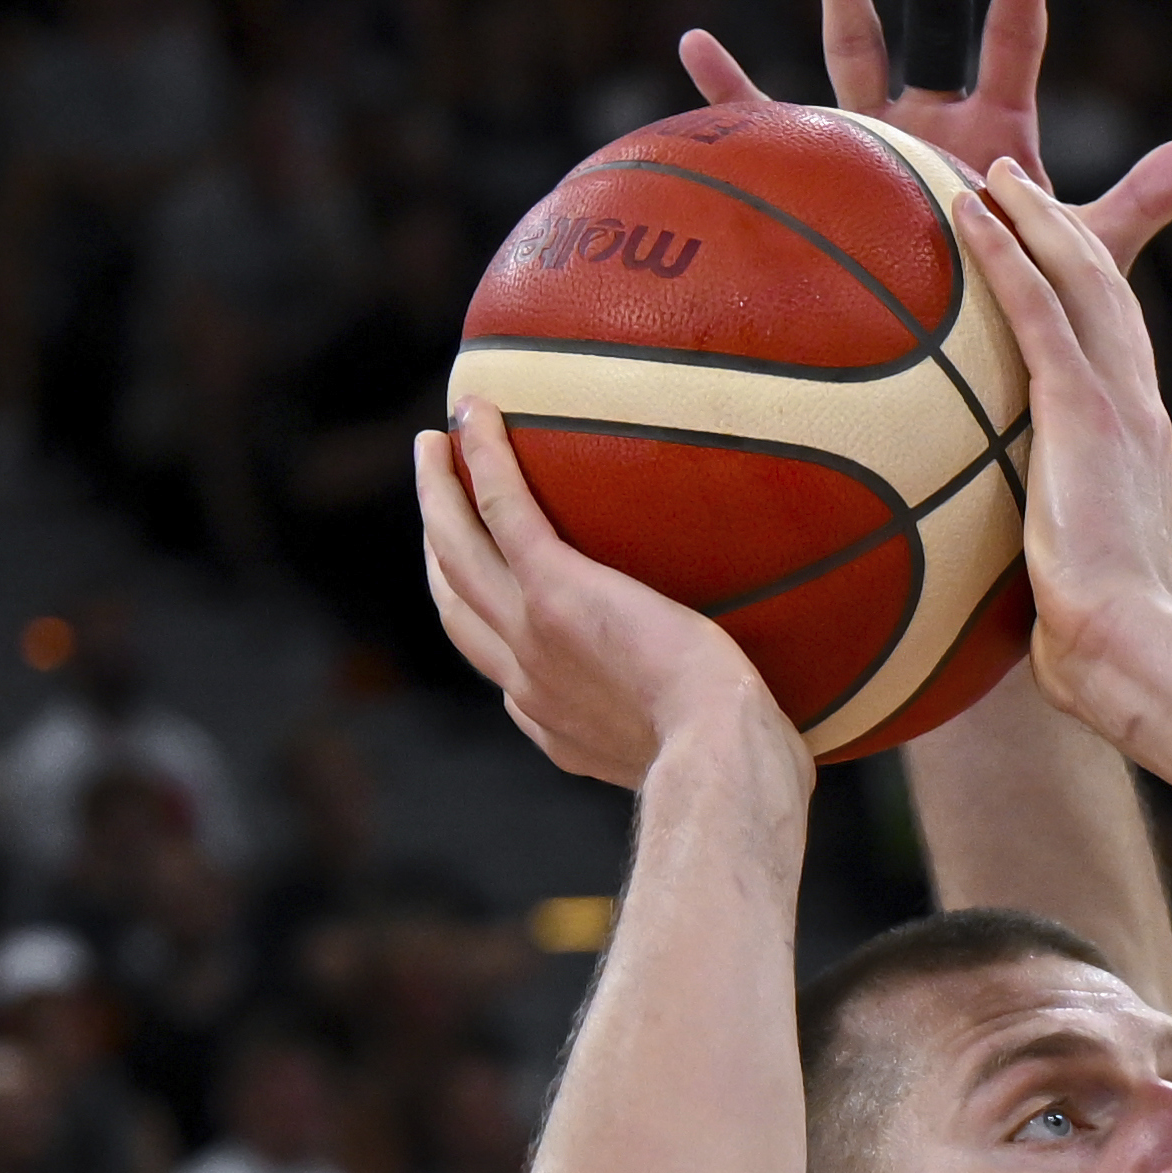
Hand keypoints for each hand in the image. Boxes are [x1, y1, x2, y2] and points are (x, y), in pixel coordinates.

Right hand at [419, 403, 792, 792]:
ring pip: (456, 551)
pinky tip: (476, 412)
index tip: (499, 600)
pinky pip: (502, 507)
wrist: (720, 753)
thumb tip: (738, 716)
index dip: (489, 630)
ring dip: (436, 494)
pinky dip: (482, 458)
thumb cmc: (737, 760)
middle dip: (440, 552)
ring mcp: (532, 631)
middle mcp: (527, 680)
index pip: (504, 671)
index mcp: (557, 723)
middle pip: (458, 604)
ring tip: (433, 445)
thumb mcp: (698, 755)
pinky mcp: (555, 587)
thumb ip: (690, 729)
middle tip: (439, 502)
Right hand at [678, 0, 1171, 280]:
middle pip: (934, 24)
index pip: (1013, 44)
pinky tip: (695, 46)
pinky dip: (729, 92)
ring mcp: (872, 144)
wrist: (963, 372)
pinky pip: (768, 129)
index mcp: (998, 132)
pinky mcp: (822, 178)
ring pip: (854, 47)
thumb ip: (1144, 199)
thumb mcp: (1091, 252)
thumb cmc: (1028, 312)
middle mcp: (933, 123)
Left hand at [949, 163, 1171, 725]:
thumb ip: (1046, 566)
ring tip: (994, 174)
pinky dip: (1007, 253)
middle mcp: (1139, 413)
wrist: (1134, 649)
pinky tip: (969, 213)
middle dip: (1064, 233)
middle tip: (1017, 187)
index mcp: (1139, 451)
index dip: (1085, 294)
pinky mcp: (1084, 411)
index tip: (1050, 258)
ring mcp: (1117, 406)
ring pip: (1081, 282)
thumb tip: (1001, 600)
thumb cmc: (1104, 649)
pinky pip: (1038, 309)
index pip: (1114, 353)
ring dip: (1038, 219)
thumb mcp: (1076, 595)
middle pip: (1105, 296)